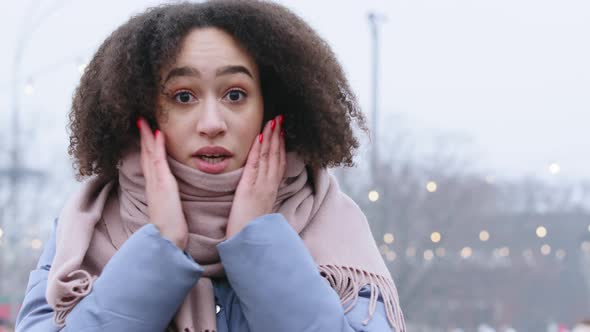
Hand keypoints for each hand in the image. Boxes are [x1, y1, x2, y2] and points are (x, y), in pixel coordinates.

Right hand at [137, 117, 188, 249]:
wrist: (167, 242)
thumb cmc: (170, 230)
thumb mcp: (169, 211)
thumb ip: (169, 201)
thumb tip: (171, 198)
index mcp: (155, 188)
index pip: (149, 162)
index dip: (147, 146)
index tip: (146, 131)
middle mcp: (152, 183)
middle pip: (145, 154)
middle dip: (142, 136)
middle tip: (139, 118)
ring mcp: (156, 183)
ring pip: (149, 154)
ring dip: (147, 135)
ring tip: (144, 119)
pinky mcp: (162, 185)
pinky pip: (159, 161)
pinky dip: (158, 146)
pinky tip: (158, 133)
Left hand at [226, 115, 286, 237]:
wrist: (247, 242)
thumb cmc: (250, 228)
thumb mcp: (258, 208)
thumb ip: (259, 194)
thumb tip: (257, 187)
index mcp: (271, 189)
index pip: (279, 162)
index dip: (281, 145)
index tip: (282, 130)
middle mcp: (269, 185)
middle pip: (277, 155)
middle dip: (279, 135)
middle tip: (280, 118)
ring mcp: (261, 186)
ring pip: (269, 157)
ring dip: (271, 137)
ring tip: (273, 121)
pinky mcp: (250, 188)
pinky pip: (256, 165)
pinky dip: (259, 150)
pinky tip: (260, 137)